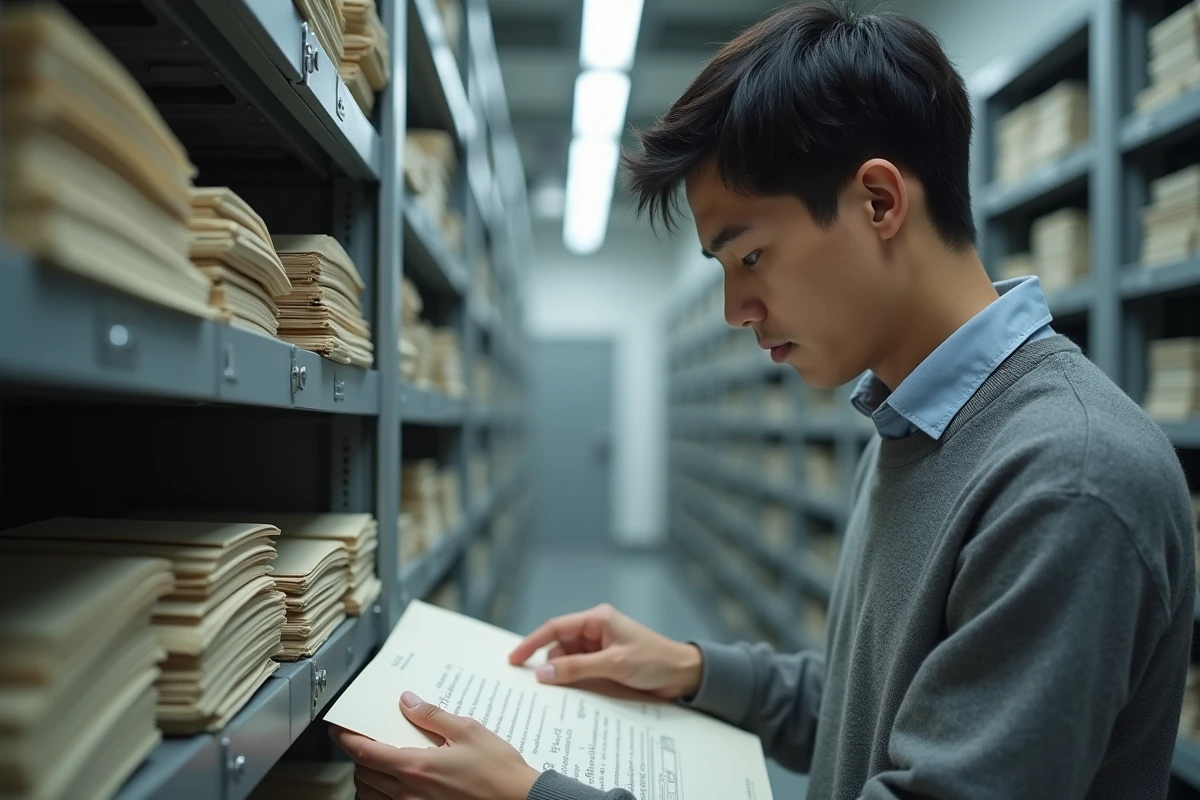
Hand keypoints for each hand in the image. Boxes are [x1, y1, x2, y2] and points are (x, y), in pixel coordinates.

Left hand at [330, 692, 539, 799]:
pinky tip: (394, 785)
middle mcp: (409, 792)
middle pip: (363, 775)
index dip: (347, 739)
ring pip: (371, 796)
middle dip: (359, 757)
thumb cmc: (498, 769)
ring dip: (367, 778)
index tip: (338, 729)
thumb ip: (432, 716)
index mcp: (417, 767)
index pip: (367, 752)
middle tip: (366, 741)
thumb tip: (407, 701)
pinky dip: (380, 796)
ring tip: (378, 763)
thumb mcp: (468, 730)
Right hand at [508, 603, 702, 699]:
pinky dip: (573, 680)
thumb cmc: (654, 661)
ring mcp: (601, 647)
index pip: (555, 628)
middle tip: (534, 685)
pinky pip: (581, 670)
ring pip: (569, 660)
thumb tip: (542, 672)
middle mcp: (596, 630)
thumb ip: (576, 668)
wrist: (684, 674)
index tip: (514, 659)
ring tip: (555, 693)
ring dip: (562, 674)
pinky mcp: (606, 663)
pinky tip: (569, 693)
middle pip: (560, 646)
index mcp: (597, 619)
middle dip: (548, 663)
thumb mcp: (613, 664)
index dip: (532, 642)